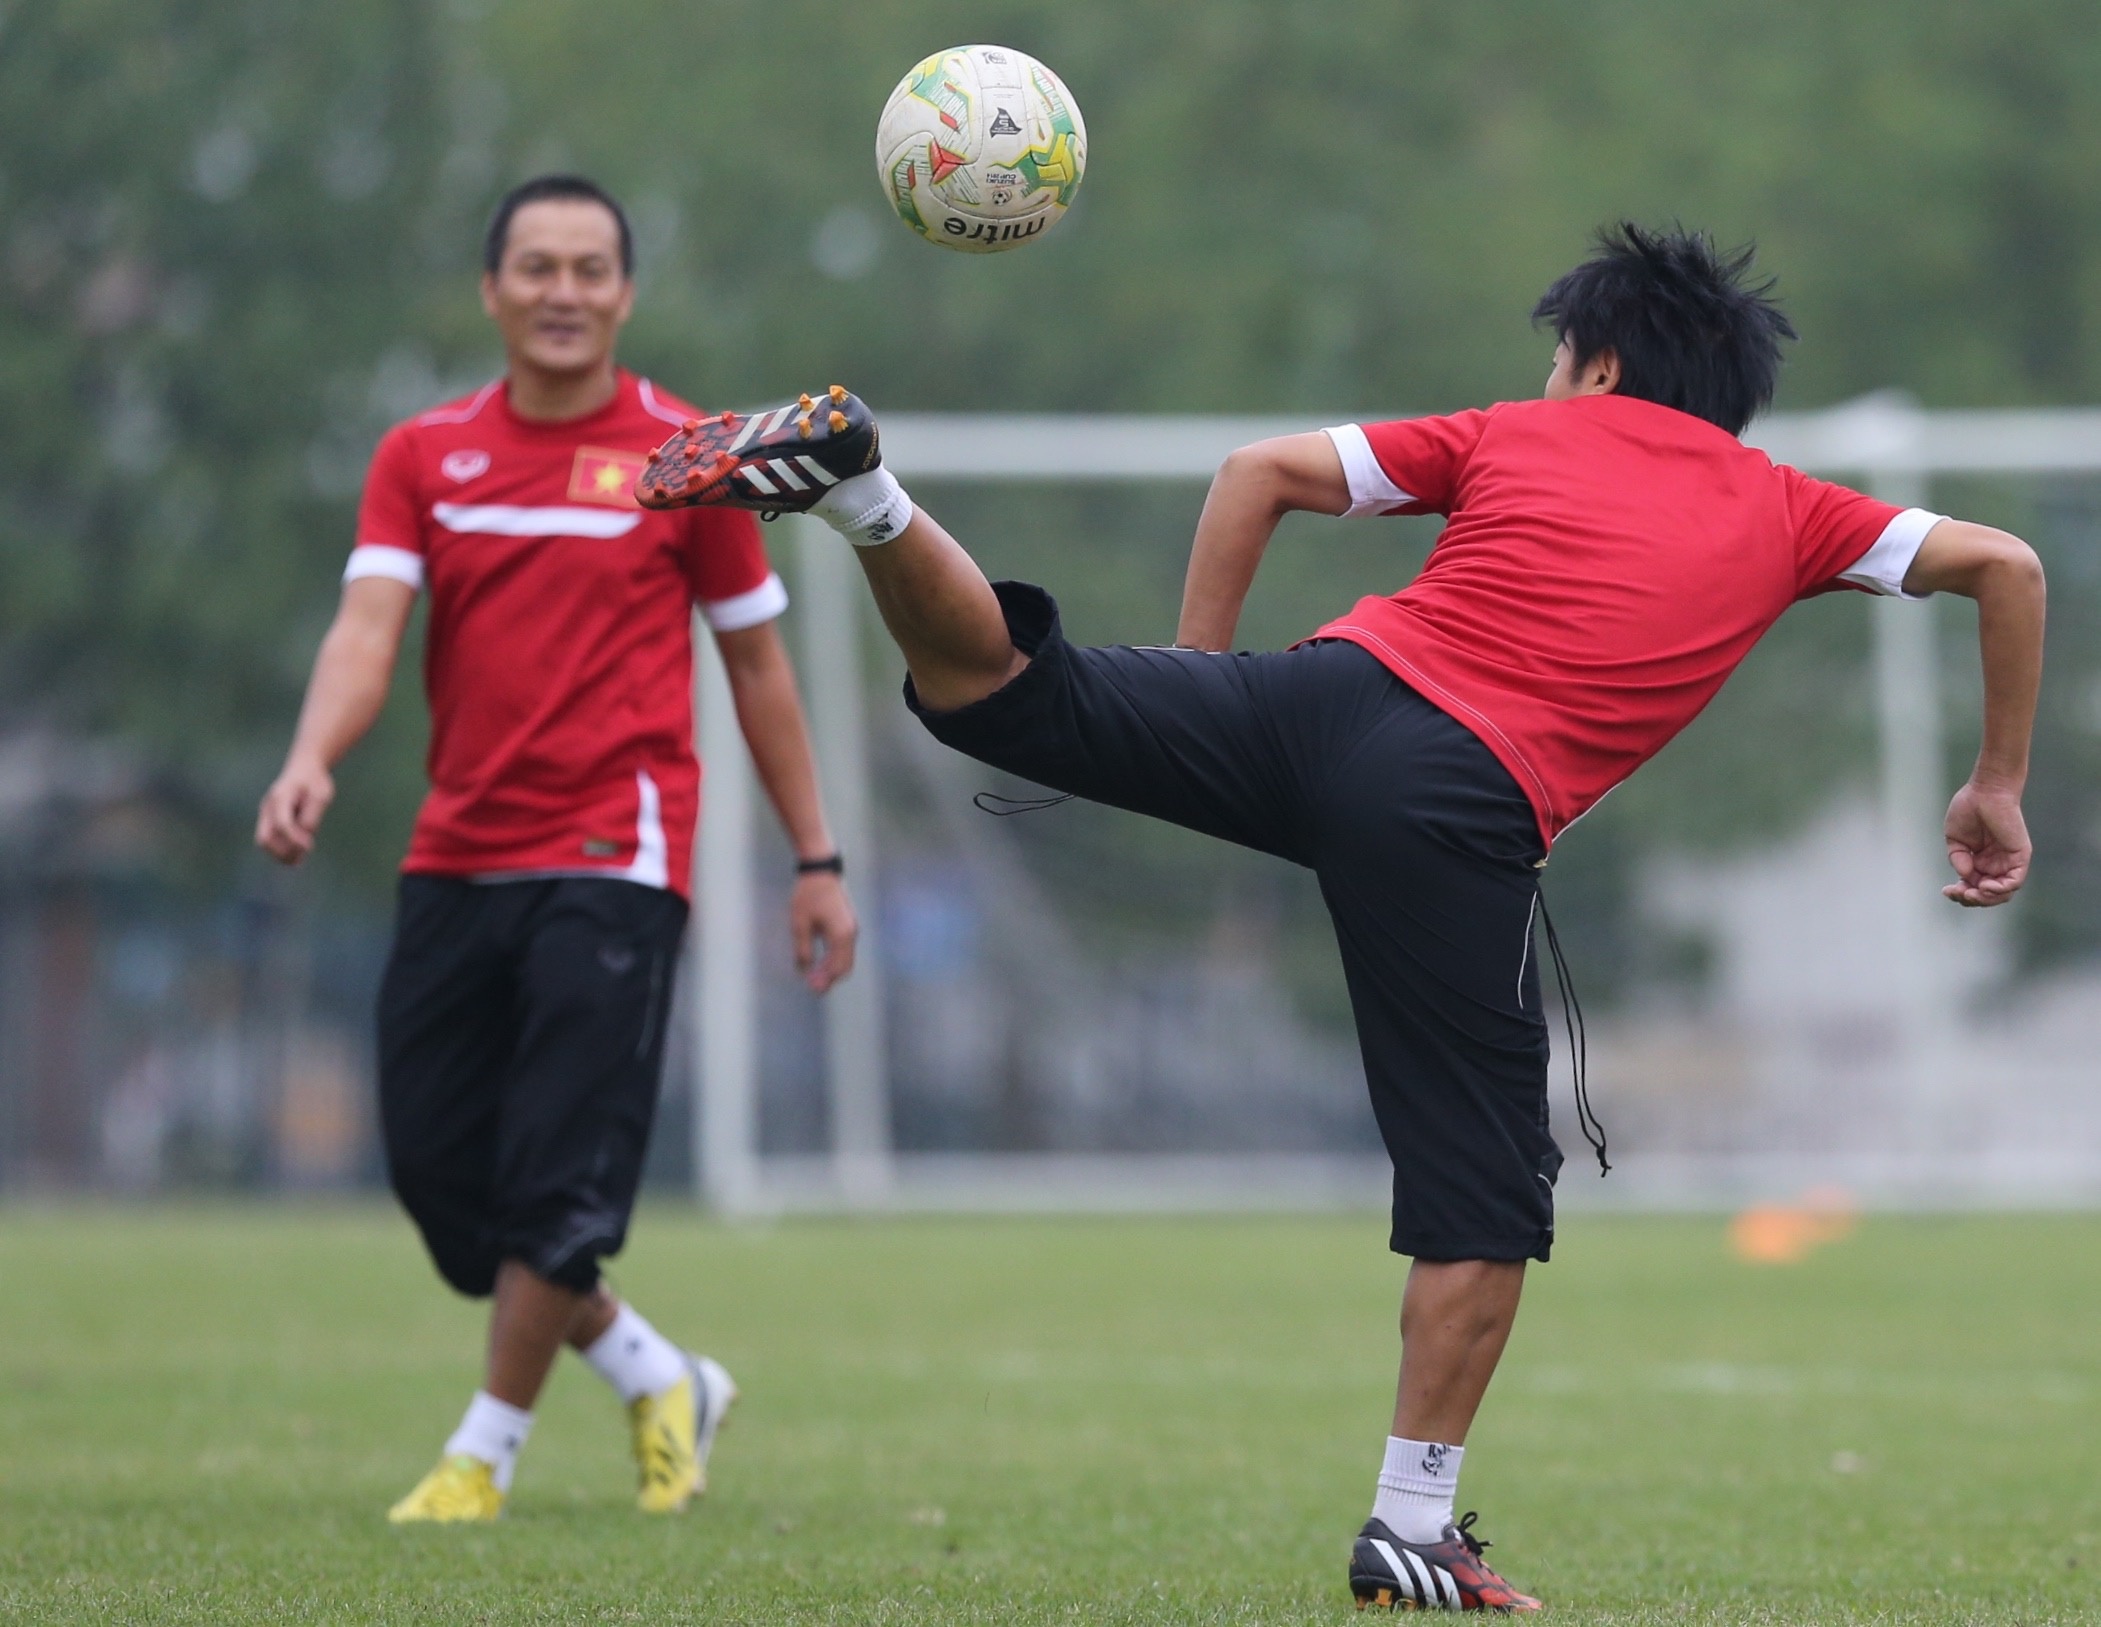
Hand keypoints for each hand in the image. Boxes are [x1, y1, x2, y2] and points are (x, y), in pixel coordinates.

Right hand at [255, 758, 333, 864]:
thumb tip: (304, 838)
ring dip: (280, 854)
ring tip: (299, 861)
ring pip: (264, 841)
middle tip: (303, 856)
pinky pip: (268, 840)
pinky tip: (296, 858)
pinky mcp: (268, 819)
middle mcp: (268, 806)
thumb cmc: (315, 782)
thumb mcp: (321, 796)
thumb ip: (312, 816)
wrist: (304, 769)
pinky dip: (280, 851)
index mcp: (281, 796)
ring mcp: (265, 813)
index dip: (295, 839)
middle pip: (265, 837)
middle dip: (284, 851)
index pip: (282, 824)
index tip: (310, 845)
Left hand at [790, 872, 857, 991]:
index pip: (837, 968)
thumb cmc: (808, 895)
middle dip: (829, 978)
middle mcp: (851, 933)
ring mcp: (851, 928)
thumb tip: (804, 970)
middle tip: (812, 985)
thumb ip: (803, 950)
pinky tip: (819, 960)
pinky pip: (844, 948)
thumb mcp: (800, 924)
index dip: (824, 980)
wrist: (820, 870)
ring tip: (813, 975)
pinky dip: (834, 958)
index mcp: (841, 935)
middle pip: (844, 966)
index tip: (810, 987)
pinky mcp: (847, 923)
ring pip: (845, 958)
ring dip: (831, 968)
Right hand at [1942, 779, 2029, 906]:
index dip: (1960, 893)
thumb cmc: (1969, 809)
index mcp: (1979, 861)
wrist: (1985, 791)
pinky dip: (2001, 889)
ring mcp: (2008, 861)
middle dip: (1971, 899)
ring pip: (2002, 893)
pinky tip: (1985, 886)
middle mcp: (1995, 864)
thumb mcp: (1955, 840)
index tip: (1946, 890)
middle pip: (1987, 894)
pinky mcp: (2020, 856)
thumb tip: (1965, 875)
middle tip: (1958, 893)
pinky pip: (2015, 881)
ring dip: (1986, 898)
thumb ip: (1959, 859)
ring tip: (1971, 892)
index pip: (1973, 887)